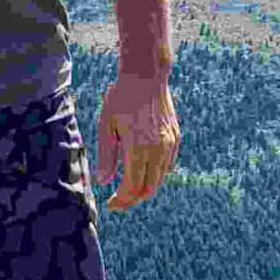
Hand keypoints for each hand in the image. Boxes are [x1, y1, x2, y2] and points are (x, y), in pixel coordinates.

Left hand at [93, 74, 178, 210]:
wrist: (146, 76)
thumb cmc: (121, 99)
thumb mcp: (106, 125)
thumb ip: (106, 156)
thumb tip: (103, 182)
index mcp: (139, 147)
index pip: (133, 187)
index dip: (122, 201)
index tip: (111, 204)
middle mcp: (158, 149)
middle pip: (149, 189)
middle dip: (133, 199)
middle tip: (117, 200)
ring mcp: (170, 144)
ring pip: (160, 179)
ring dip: (144, 188)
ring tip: (127, 186)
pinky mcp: (176, 138)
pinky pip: (167, 166)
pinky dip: (155, 174)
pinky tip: (141, 170)